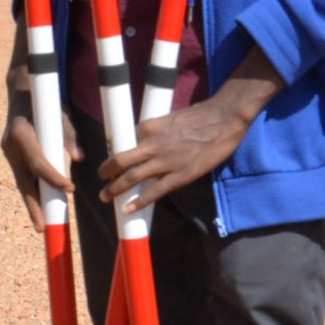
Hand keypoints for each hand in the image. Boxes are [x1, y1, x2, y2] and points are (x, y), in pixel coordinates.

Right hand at [0, 106, 73, 232]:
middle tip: (41, 227)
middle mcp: (10, 145)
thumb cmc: (46, 101)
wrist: (21, 91)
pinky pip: (23, 176)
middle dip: (33, 206)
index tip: (70, 189)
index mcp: (21, 133)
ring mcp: (8, 152)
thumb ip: (69, 136)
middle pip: (23, 182)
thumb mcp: (61, 113)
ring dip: (32, 203)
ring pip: (21, 182)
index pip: (38, 163)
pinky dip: (32, 190)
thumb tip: (80, 157)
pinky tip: (40, 206)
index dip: (53, 178)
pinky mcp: (11, 155)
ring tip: (40, 224)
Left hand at [100, 96, 248, 213]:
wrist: (224, 119)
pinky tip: (128, 209)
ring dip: (115, 189)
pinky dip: (139, 202)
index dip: (119, 153)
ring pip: (131, 178)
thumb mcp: (169, 118)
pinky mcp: (180, 175)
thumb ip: (156, 132)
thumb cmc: (200, 115)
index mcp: (147, 127)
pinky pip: (154, 192)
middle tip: (100, 179)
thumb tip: (147, 142)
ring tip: (105, 197)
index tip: (115, 161)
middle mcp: (151, 145)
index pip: (125, 142)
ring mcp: (164, 162)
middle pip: (119, 161)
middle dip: (106, 171)